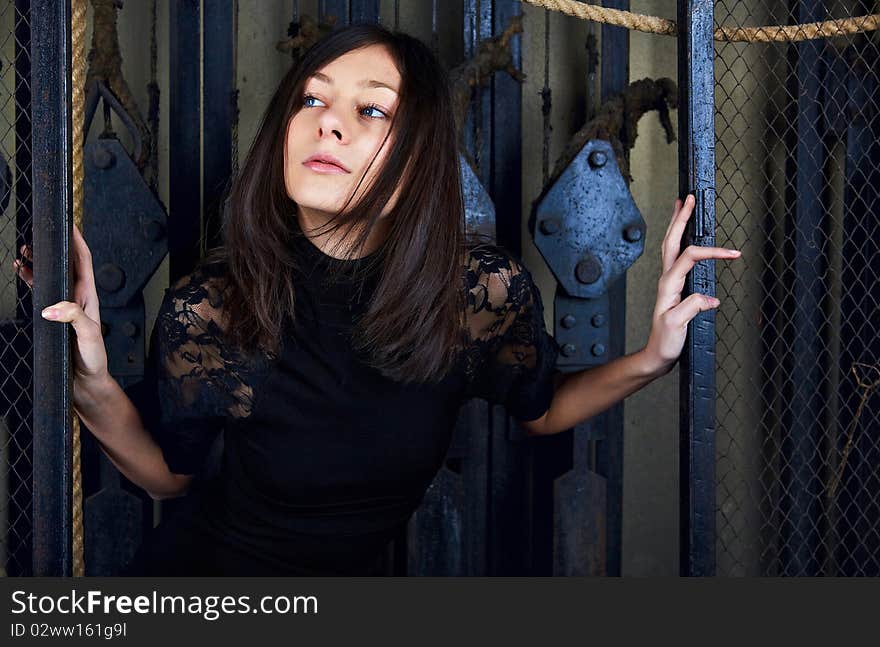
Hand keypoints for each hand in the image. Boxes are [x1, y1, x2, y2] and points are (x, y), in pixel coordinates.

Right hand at [12, 225, 109, 382]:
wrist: (85, 381)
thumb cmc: (94, 359)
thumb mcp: (89, 337)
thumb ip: (74, 319)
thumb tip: (52, 307)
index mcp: (89, 297)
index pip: (83, 262)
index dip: (77, 242)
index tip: (69, 224)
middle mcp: (77, 298)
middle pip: (65, 264)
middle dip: (53, 246)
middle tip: (37, 233)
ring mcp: (64, 306)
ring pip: (50, 275)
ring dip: (38, 261)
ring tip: (24, 249)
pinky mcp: (53, 316)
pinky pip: (40, 291)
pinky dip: (30, 279)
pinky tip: (21, 270)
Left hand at [642, 193, 741, 372]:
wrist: (657, 354)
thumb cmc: (665, 341)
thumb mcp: (678, 325)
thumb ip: (692, 307)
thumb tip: (710, 297)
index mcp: (668, 285)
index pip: (690, 257)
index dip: (712, 252)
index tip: (734, 253)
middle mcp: (666, 279)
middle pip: (672, 241)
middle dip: (681, 218)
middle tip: (688, 198)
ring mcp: (669, 282)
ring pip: (671, 245)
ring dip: (677, 224)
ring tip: (681, 206)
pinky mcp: (673, 287)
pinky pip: (676, 256)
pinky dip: (680, 240)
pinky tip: (684, 236)